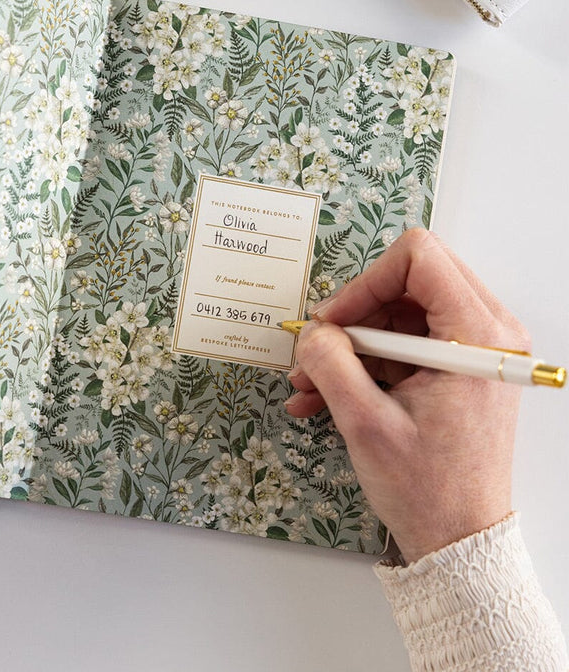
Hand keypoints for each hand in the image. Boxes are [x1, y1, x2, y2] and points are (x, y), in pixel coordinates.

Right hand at [285, 228, 527, 562]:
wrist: (459, 539)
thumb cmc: (428, 490)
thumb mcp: (365, 423)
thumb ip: (331, 363)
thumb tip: (313, 331)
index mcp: (478, 336)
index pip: (419, 258)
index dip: (365, 282)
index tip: (333, 321)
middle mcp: (488, 332)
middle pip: (410, 279)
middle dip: (356, 311)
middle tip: (321, 346)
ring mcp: (475, 348)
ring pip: (402, 310)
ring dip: (352, 342)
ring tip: (311, 381)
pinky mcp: (460, 366)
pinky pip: (406, 341)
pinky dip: (365, 361)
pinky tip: (324, 392)